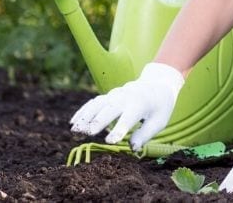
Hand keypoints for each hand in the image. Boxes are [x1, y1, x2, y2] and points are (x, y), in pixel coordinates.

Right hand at [69, 62, 183, 150]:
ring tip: (75, 130)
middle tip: (87, 134)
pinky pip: (94, 102)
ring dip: (86, 116)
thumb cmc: (159, 107)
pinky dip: (83, 111)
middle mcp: (126, 97)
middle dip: (98, 120)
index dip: (119, 129)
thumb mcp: (159, 121)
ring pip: (98, 104)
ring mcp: (116, 95)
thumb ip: (146, 134)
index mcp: (141, 104)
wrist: (157, 84)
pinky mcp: (108, 96)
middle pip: (110, 109)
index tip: (110, 141)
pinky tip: (73, 122)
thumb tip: (133, 148)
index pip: (129, 118)